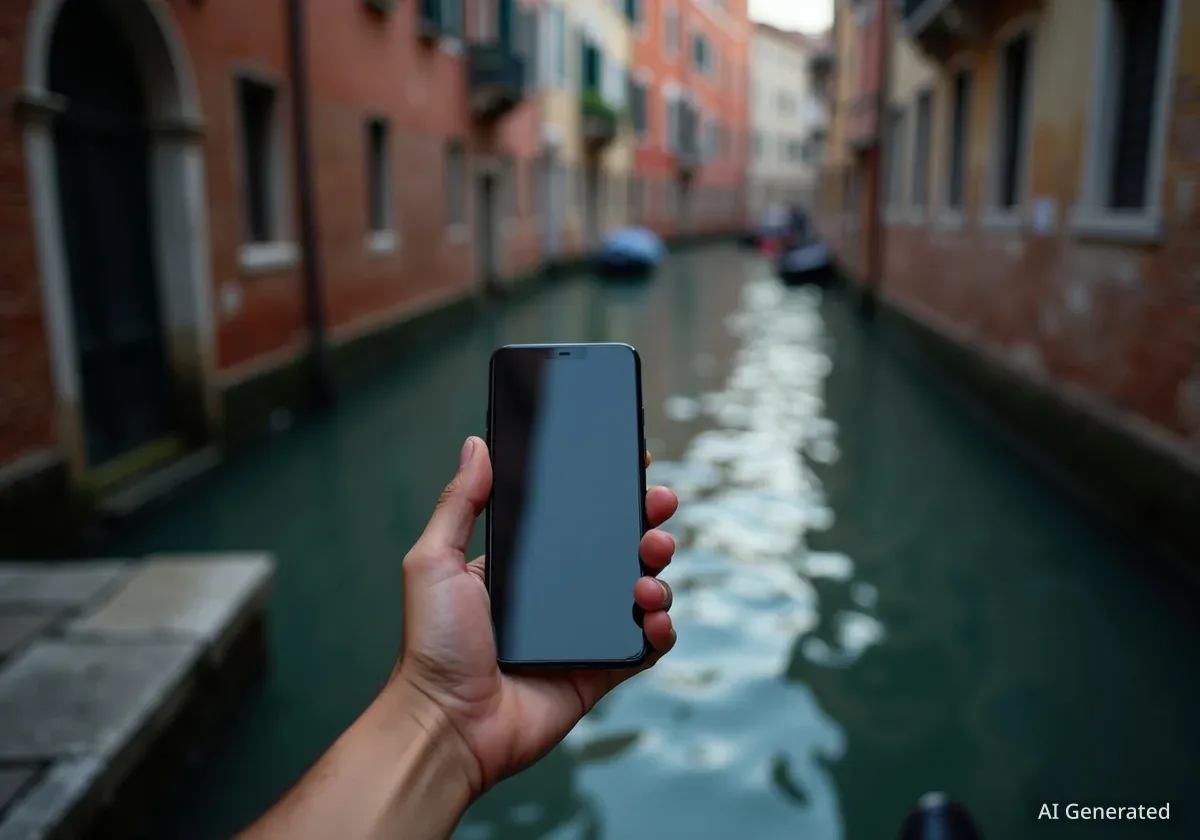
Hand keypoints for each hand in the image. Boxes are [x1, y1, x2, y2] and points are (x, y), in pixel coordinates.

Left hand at [391, 436, 677, 797]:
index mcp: (525, 565)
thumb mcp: (434, 562)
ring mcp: (583, 633)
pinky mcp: (601, 670)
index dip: (607, 493)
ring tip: (647, 570)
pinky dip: (661, 629)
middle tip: (657, 506)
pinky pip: (646, 646)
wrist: (448, 723)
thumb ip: (459, 504)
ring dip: (657, 571)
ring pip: (640, 590)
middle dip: (645, 521)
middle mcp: (558, 595)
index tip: (632, 464)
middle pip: (618, 547)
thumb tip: (475, 445)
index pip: (576, 519)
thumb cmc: (433, 646)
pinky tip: (654, 616)